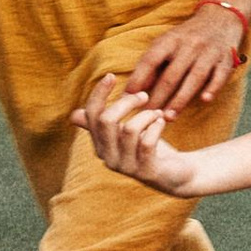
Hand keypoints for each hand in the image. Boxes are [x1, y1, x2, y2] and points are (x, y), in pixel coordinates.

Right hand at [78, 70, 208, 192]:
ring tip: (157, 113)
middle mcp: (108, 157)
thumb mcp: (123, 134)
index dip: (99, 94)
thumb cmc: (148, 149)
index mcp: (100, 145)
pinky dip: (156, 126)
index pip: (91, 115)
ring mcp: (127, 166)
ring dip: (146, 114)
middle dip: (127, 102)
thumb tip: (74, 115)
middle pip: (106, 120)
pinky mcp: (146, 171)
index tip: (111, 76)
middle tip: (144, 96)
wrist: (176, 174)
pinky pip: (147, 142)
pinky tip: (162, 122)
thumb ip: (102, 125)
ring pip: (129, 129)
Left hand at [119, 0, 250, 116]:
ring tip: (169, 116)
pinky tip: (204, 100)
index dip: (138, 79)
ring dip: (181, 99)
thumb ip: (152, 64)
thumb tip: (133, 89)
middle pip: (172, 74)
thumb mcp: (167, 42)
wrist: (221, 18)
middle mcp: (190, 45)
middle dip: (158, 97)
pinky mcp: (226, 60)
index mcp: (170, 40)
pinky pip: (219, 76)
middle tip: (147, 116)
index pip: (151, 60)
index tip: (128, 98)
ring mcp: (209, 52)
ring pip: (194, 78)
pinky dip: (212, 88)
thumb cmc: (187, 37)